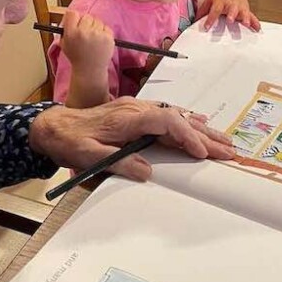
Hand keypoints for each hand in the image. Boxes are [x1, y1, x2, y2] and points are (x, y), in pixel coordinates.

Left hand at [30, 98, 234, 180]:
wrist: (53, 126)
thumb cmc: (70, 141)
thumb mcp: (88, 156)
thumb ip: (118, 162)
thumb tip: (147, 172)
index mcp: (127, 117)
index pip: (165, 122)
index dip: (186, 136)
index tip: (202, 153)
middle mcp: (136, 109)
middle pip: (177, 118)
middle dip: (204, 135)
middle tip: (228, 150)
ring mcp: (137, 109)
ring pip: (175, 116)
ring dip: (200, 129)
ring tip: (223, 141)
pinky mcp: (136, 113)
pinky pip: (167, 115)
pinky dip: (186, 121)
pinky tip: (199, 124)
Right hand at [60, 11, 114, 74]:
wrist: (90, 70)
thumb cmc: (77, 57)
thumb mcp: (65, 44)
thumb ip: (65, 30)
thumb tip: (68, 17)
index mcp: (71, 33)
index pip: (72, 13)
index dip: (74, 18)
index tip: (75, 22)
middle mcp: (84, 32)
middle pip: (86, 16)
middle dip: (85, 23)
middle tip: (85, 33)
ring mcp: (97, 34)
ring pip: (97, 21)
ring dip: (95, 27)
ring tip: (93, 39)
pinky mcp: (108, 37)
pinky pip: (106, 27)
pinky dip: (104, 32)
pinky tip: (100, 42)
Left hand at [196, 0, 260, 30]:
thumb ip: (203, 10)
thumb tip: (194, 20)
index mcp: (220, 1)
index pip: (214, 10)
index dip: (210, 19)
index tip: (207, 27)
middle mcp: (230, 4)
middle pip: (231, 10)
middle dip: (231, 15)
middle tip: (230, 20)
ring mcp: (239, 6)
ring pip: (243, 12)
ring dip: (245, 18)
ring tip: (245, 24)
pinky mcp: (246, 9)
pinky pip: (251, 16)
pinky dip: (255, 22)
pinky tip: (257, 28)